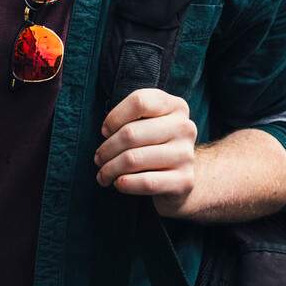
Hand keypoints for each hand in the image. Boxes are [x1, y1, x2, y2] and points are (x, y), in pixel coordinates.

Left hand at [95, 89, 197, 216]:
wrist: (180, 178)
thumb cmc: (154, 145)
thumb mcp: (147, 123)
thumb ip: (131, 118)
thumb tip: (107, 133)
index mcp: (176, 106)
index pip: (139, 102)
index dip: (115, 117)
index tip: (105, 131)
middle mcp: (185, 127)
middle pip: (131, 133)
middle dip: (106, 149)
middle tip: (99, 159)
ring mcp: (186, 154)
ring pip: (133, 159)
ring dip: (110, 169)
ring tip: (103, 174)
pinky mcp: (184, 180)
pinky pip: (146, 182)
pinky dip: (125, 184)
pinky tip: (118, 183)